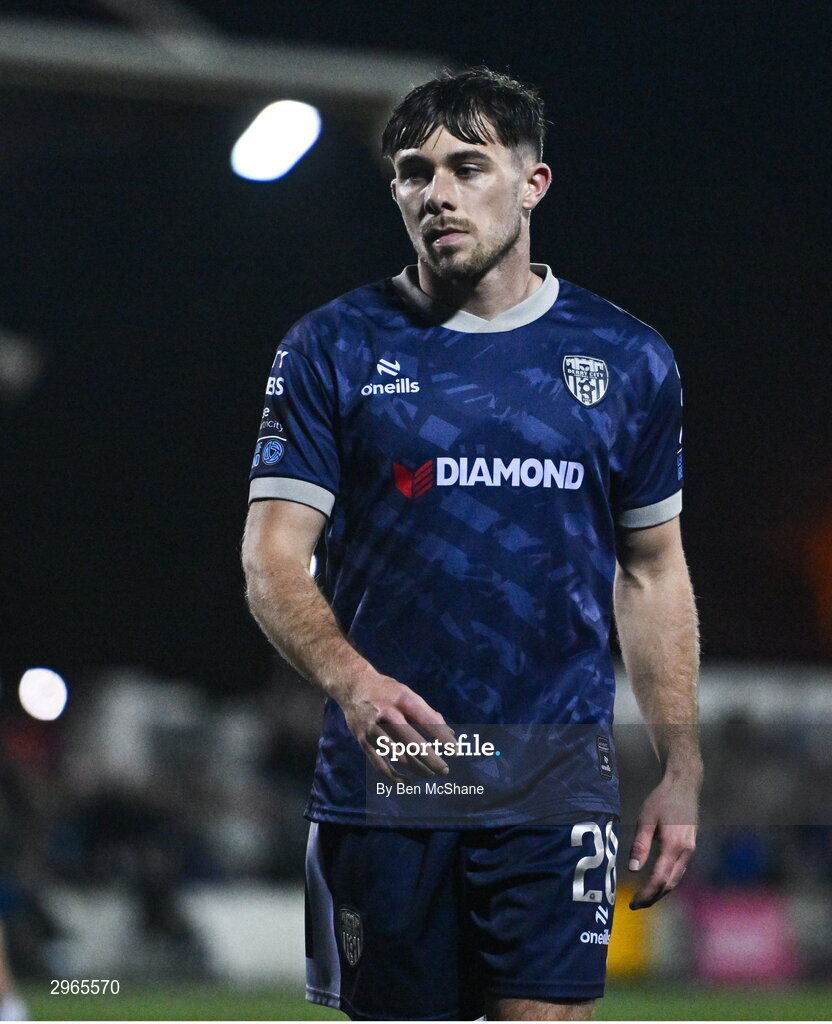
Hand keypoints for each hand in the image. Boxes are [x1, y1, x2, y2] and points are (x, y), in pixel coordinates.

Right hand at [336, 671, 456, 782]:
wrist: (352, 684)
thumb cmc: (387, 691)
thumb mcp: (407, 694)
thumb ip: (427, 713)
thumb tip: (450, 734)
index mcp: (401, 698)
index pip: (425, 720)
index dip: (441, 737)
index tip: (456, 751)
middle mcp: (386, 712)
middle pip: (410, 740)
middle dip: (429, 758)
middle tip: (445, 770)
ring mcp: (372, 727)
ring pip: (397, 754)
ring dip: (416, 767)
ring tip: (431, 775)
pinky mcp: (362, 740)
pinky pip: (379, 763)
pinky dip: (394, 775)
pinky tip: (408, 782)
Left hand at [628, 769, 699, 908]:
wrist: (684, 785)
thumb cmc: (662, 799)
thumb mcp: (646, 819)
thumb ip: (640, 845)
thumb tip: (632, 869)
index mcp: (675, 846)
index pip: (659, 878)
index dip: (646, 894)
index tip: (633, 903)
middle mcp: (686, 851)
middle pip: (670, 884)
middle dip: (654, 897)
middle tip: (636, 904)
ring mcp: (691, 850)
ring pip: (676, 879)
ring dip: (661, 890)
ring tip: (644, 897)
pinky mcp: (690, 846)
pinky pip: (679, 870)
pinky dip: (667, 880)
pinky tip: (656, 881)